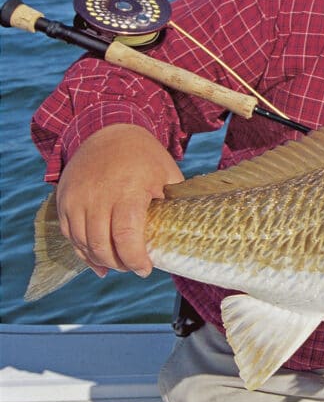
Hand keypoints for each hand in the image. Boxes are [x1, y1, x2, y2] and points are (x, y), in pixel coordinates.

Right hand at [56, 124, 182, 277]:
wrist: (108, 132)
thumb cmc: (145, 157)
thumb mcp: (167, 174)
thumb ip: (172, 204)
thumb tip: (183, 234)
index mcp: (128, 189)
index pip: (126, 235)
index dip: (134, 258)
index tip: (145, 269)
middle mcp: (97, 194)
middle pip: (101, 244)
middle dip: (119, 263)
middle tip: (133, 268)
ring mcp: (76, 197)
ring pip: (82, 243)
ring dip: (100, 260)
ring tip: (118, 265)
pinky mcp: (63, 200)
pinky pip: (69, 235)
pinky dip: (82, 251)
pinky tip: (97, 261)